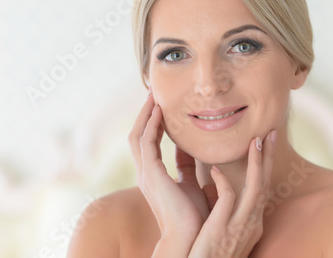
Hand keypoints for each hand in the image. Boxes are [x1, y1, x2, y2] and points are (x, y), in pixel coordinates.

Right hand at [128, 91, 207, 249]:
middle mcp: (146, 172)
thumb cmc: (193, 217)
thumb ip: (188, 167)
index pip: (149, 142)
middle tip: (153, 94)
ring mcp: (146, 173)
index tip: (162, 106)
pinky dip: (151, 124)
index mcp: (154, 175)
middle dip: (145, 114)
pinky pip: (146, 142)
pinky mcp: (151, 174)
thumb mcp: (191, 184)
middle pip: (138, 135)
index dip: (154, 123)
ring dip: (145, 114)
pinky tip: (158, 110)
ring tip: (153, 95)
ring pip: (138, 135)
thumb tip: (194, 151)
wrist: (189, 238)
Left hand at [188, 130, 276, 257]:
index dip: (263, 166)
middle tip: (270, 133)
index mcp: (251, 222)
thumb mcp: (222, 230)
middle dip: (268, 157)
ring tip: (255, 141)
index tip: (263, 145)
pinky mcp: (223, 230)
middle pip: (264, 183)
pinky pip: (228, 199)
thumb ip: (221, 208)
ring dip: (256, 163)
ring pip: (255, 188)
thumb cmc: (209, 256)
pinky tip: (215, 169)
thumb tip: (213, 185)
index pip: (261, 188)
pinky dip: (223, 182)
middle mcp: (251, 223)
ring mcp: (240, 227)